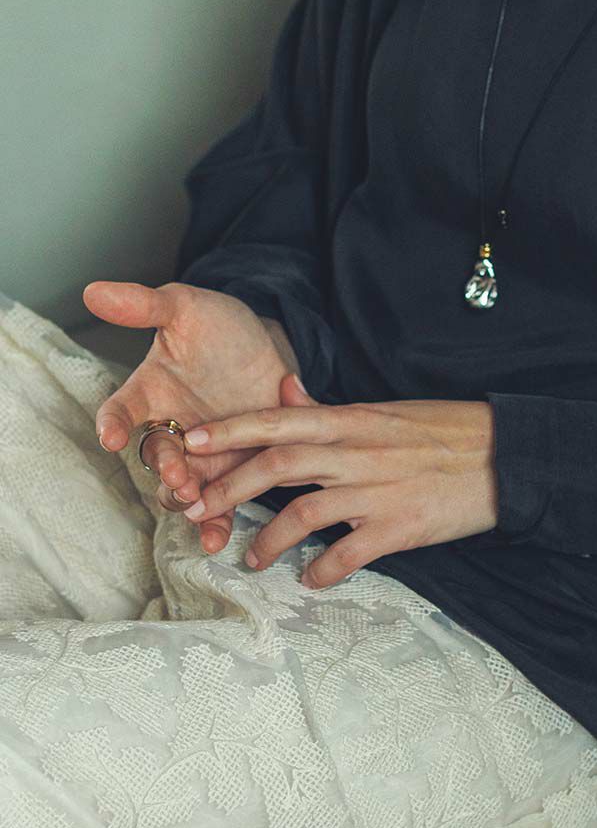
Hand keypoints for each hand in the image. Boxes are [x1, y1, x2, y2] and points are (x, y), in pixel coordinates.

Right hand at [84, 279, 305, 553]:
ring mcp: (203, 452)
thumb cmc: (219, 327)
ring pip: (183, 487)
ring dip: (187, 500)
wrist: (268, 347)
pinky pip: (221, 500)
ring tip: (197, 506)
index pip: (122, 409)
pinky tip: (217, 537)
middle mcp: (172, 427)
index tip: (112, 434)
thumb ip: (146, 305)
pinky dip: (216, 519)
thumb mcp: (187, 307)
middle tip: (175, 476)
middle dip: (163, 469)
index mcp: (151, 391)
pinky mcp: (234, 468)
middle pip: (154, 456)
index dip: (114, 422)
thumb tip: (96, 289)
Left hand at [179, 398, 499, 587]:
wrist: (508, 458)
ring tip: (252, 559)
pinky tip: (311, 580)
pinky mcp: (399, 528)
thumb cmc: (449, 432)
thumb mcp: (388, 410)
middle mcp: (358, 453)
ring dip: (268, 541)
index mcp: (354, 420)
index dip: (229, 430)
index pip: (278, 420)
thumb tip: (284, 389)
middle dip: (228, 489)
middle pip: (276, 466)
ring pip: (302, 515)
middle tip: (196, 512)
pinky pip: (346, 555)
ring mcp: (377, 492)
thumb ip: (331, 408)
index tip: (189, 442)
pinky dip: (322, 572)